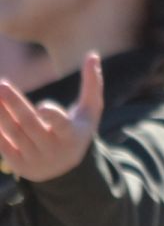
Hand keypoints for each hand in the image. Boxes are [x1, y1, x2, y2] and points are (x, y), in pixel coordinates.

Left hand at [0, 52, 103, 181]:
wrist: (65, 170)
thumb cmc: (77, 130)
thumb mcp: (89, 112)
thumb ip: (92, 84)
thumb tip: (92, 55)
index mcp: (72, 135)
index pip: (62, 125)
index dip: (53, 117)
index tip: (43, 107)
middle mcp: (53, 149)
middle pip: (30, 125)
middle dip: (15, 105)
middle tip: (2, 85)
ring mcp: (35, 159)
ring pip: (13, 132)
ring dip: (0, 113)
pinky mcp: (19, 165)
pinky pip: (2, 145)